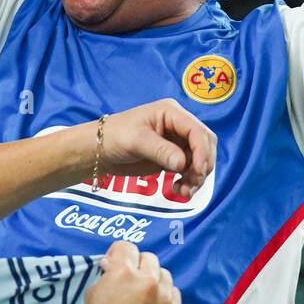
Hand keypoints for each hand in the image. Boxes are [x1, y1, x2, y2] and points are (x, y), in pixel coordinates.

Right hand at [83, 242, 180, 303]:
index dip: (118, 254)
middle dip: (137, 265)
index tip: (114, 263)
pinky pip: (173, 291)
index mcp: (124, 273)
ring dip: (153, 278)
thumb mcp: (93, 293)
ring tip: (143, 293)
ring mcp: (163, 296)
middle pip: (148, 257)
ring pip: (164, 273)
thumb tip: (113, 262)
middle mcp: (148, 280)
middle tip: (129, 280)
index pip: (127, 246)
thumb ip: (106, 273)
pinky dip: (164, 294)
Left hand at [99, 99, 215, 200]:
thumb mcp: (136, 141)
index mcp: (171, 113)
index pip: (197, 131)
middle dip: (202, 164)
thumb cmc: (114, 137)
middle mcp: (178, 125)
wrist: (99, 151)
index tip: (197, 171)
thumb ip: (161, 151)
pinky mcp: (173, 157)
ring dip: (197, 176)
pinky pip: (190, 169)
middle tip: (192, 182)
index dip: (202, 151)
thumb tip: (183, 164)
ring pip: (200, 159)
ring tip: (183, 191)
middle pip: (205, 144)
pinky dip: (190, 181)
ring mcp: (177, 142)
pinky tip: (180, 190)